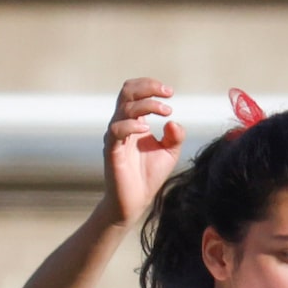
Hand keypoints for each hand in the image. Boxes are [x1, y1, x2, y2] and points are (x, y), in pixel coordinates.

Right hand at [102, 79, 184, 224]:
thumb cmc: (149, 176)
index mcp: (134, 121)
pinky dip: (131, 125)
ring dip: (146, 105)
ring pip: (124, 108)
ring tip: (165, 112)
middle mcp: (122, 124)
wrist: (135, 201)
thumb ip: (176, 136)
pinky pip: (116, 130)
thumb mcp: (170, 152)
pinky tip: (147, 130)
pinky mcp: (111, 151)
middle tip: (168, 94)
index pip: (135, 91)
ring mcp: (115, 136)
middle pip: (127, 91)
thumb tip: (173, 121)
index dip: (150, 86)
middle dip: (148, 87)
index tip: (169, 93)